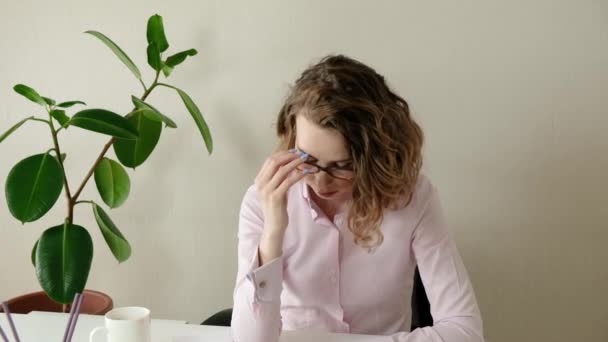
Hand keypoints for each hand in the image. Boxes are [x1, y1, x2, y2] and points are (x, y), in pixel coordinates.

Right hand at [254, 149, 308, 263]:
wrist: (273, 226)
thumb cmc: (277, 208)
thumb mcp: (275, 189)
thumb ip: (278, 178)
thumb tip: (290, 164)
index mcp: (259, 180)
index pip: (269, 160)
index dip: (283, 154)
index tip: (295, 152)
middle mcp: (260, 184)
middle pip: (274, 161)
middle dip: (289, 156)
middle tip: (301, 154)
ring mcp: (267, 190)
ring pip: (282, 170)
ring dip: (295, 163)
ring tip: (305, 160)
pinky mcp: (276, 197)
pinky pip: (288, 181)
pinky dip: (298, 175)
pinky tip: (306, 172)